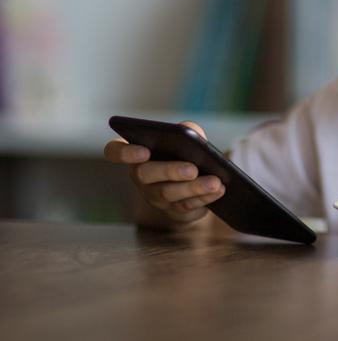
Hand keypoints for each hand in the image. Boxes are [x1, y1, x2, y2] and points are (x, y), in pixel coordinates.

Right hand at [104, 121, 224, 223]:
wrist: (196, 179)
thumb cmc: (185, 152)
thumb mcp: (187, 138)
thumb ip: (187, 130)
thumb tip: (192, 133)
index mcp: (136, 153)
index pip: (115, 151)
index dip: (124, 152)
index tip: (143, 150)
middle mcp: (139, 176)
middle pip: (145, 174)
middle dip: (170, 171)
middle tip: (192, 169)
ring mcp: (154, 196)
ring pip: (168, 193)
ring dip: (194, 187)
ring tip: (215, 182)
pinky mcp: (173, 210)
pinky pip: (186, 206)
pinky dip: (205, 197)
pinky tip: (219, 190)